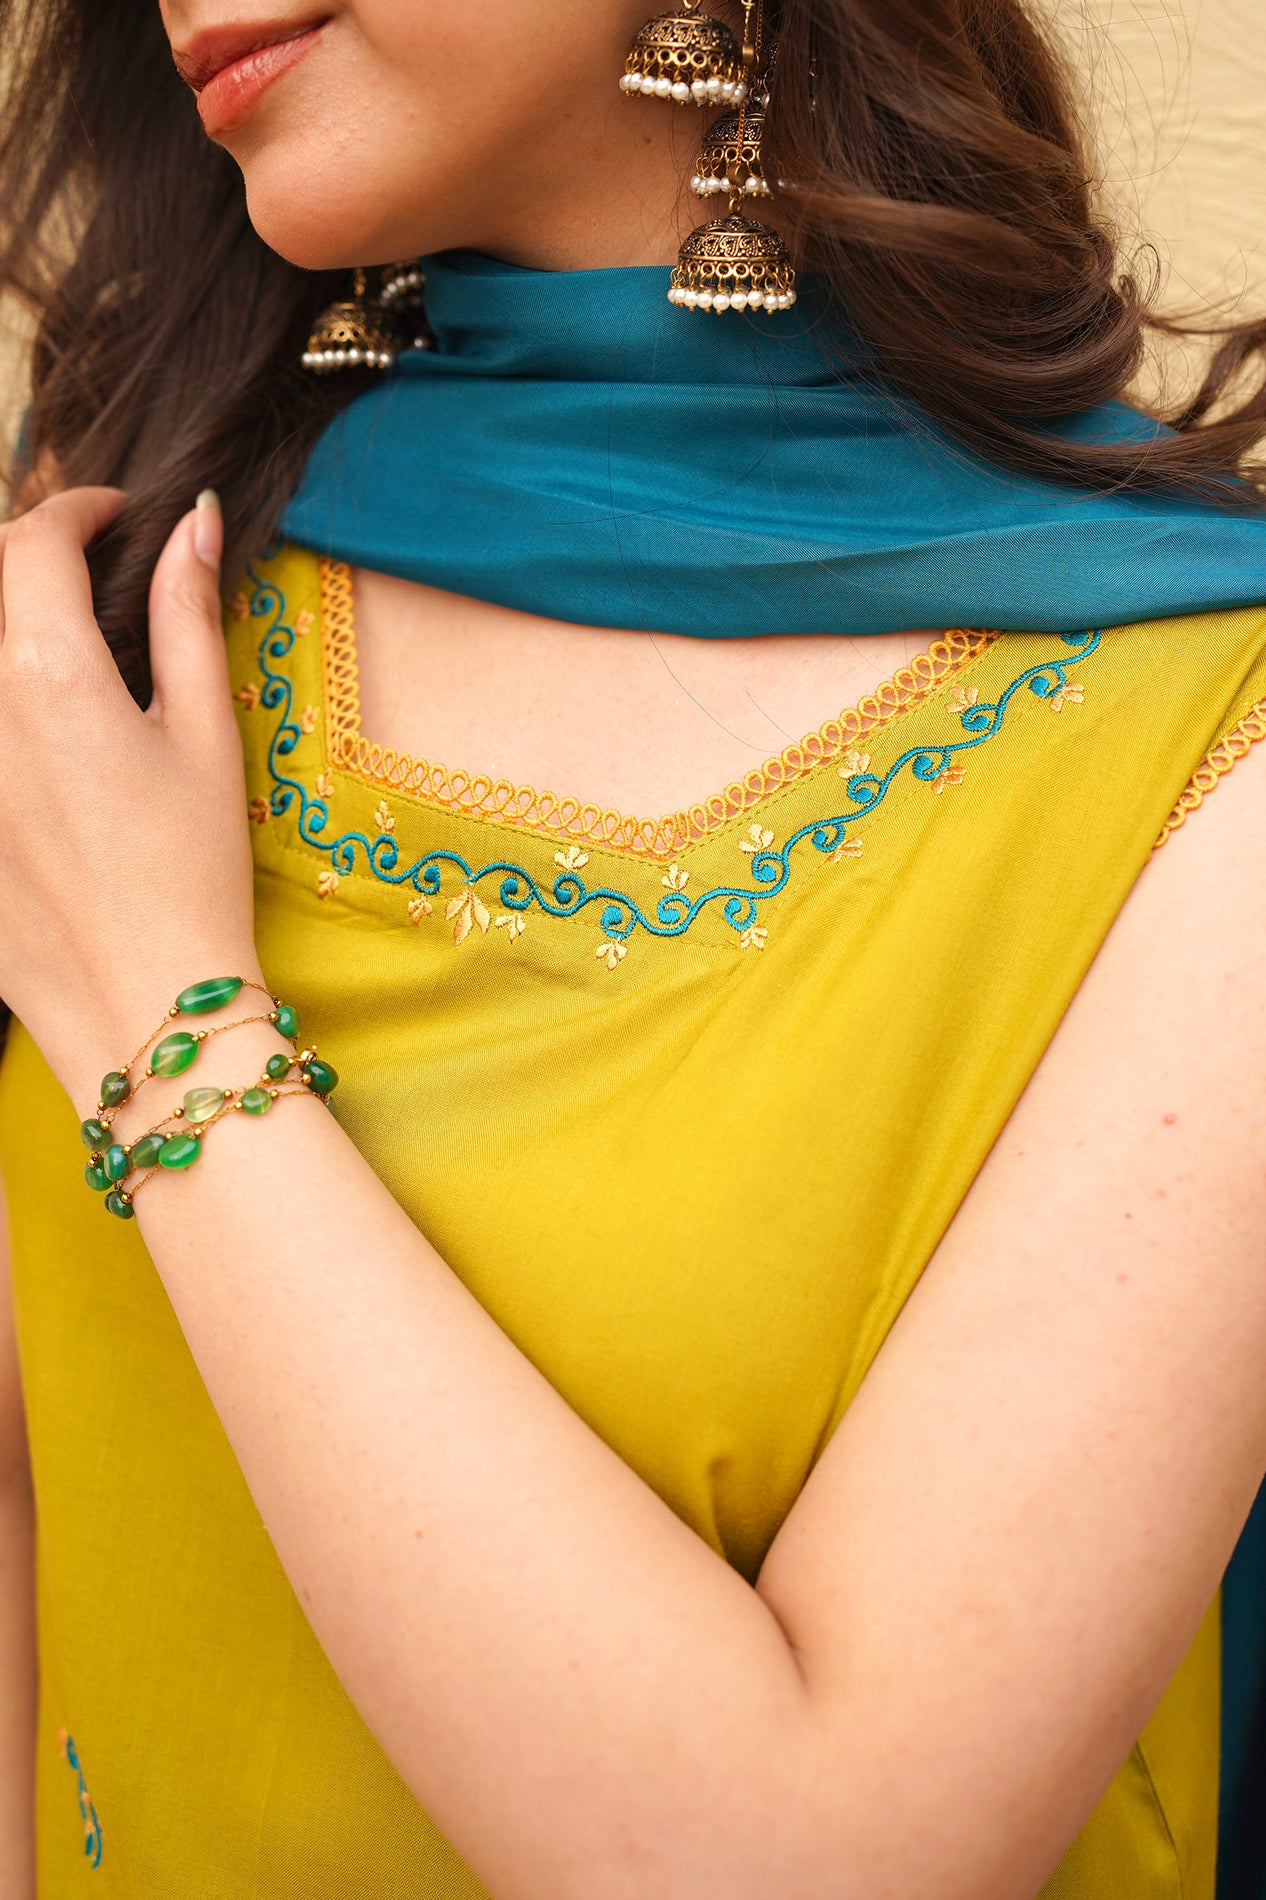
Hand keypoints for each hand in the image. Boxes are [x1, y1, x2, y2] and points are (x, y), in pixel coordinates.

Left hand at [0, 488, 262, 1110]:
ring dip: (8, 630)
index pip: (36, 542)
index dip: (78, 511)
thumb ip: (190, 620)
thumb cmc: (190, 875)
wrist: (143, 1002)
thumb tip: (195, 523)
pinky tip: (38, 737)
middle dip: (28, 556)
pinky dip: (2, 706)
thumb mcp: (206, 740)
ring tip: (53, 647)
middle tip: (82, 568)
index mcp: (50, 675)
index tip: (114, 517)